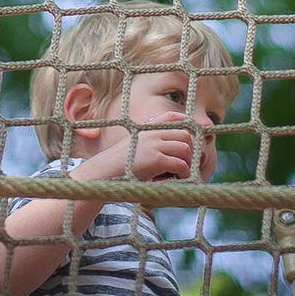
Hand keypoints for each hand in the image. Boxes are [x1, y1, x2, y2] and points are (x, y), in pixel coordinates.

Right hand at [74, 116, 192, 182]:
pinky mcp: (156, 160)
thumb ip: (149, 145)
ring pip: (186, 149)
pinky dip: (183, 173)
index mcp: (146, 128)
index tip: (192, 135)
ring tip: (180, 173)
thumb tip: (168, 151)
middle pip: (185, 135)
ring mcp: (154, 145)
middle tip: (185, 163)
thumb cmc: (117, 166)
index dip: (186, 123)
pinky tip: (177, 179)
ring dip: (187, 163)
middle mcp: (151, 133)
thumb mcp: (133, 148)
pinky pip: (180, 164)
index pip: (172, 117)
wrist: (102, 174)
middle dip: (190, 150)